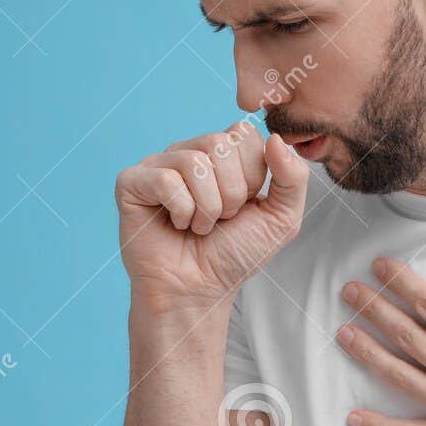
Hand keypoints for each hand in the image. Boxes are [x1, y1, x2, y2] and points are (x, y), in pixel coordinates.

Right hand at [115, 124, 308, 311]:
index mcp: (222, 154)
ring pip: (194, 163)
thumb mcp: (282, 218)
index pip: (244, 134)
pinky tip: (176, 225)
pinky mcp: (131, 183)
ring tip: (200, 226)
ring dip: (207, 207)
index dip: (252, 176)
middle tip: (220, 219)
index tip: (242, 206)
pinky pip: (165, 180)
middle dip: (231, 194)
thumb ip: (293, 178)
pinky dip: (181, 212)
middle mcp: (188, 152)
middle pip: (220, 144)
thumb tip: (276, 139)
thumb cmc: (235, 255)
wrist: (200, 292)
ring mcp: (158, 165)